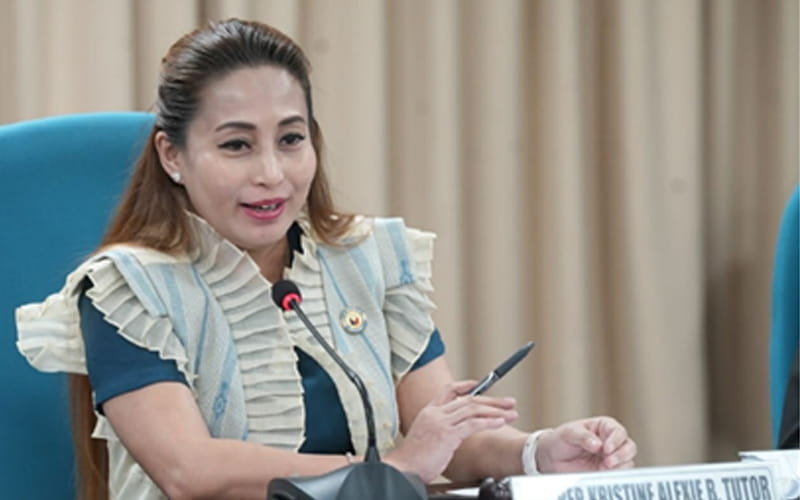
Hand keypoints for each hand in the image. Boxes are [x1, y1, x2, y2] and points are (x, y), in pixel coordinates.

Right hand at [385, 380, 518, 482]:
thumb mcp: (424, 437)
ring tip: (511, 414)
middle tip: (509, 402)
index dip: (466, 386)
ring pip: (473, 409)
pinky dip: (488, 422)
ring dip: (496, 411)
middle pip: (469, 399)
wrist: (403, 469)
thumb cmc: (413, 459)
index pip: (449, 390)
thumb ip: (439, 429)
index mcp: (429, 412)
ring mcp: (441, 423)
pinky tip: (499, 423)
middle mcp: (436, 413)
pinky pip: (472, 424)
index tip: (479, 385)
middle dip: (492, 400)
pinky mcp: (447, 435)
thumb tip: (454, 433)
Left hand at [535, 416, 636, 472]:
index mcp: (603, 426)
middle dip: (621, 455)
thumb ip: (583, 437)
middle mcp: (611, 441)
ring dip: (619, 466)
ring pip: (627, 461)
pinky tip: (604, 474)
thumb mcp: (569, 433)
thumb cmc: (560, 440)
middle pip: (629, 446)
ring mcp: (611, 457)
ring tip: (603, 468)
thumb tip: (598, 445)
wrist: (551, 458)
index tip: (605, 448)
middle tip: (607, 462)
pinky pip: (619, 474)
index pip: (618, 431)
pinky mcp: (608, 471)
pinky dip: (615, 475)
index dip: (615, 440)